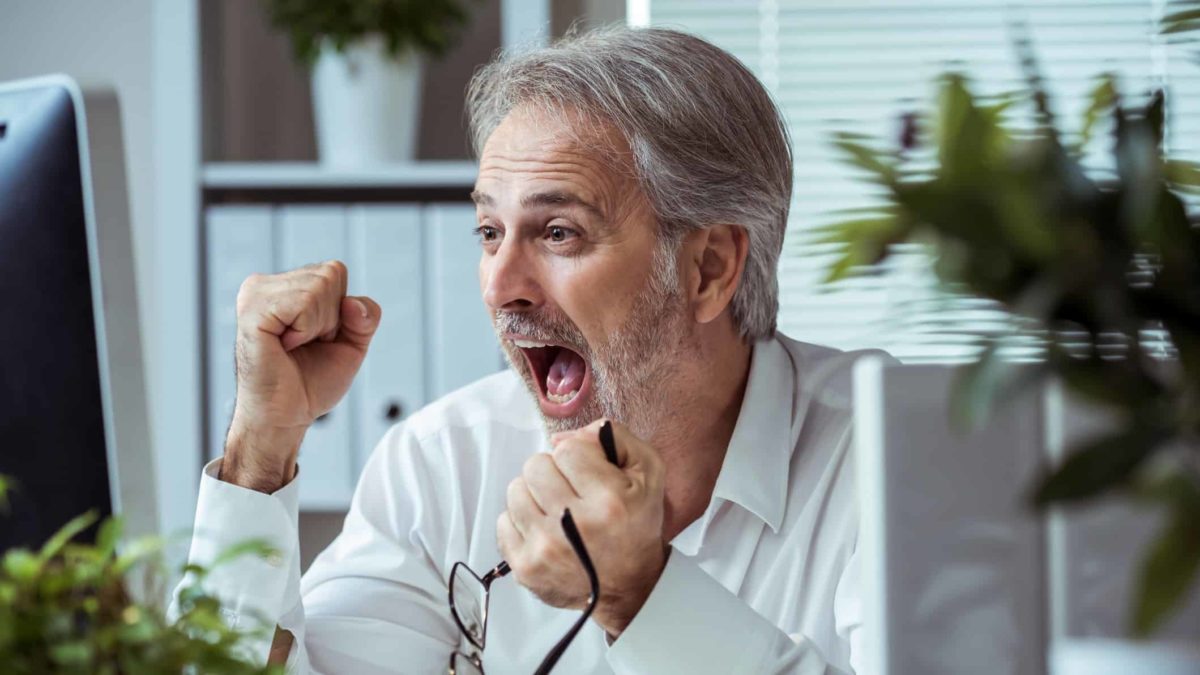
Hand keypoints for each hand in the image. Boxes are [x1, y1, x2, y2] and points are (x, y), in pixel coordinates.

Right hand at [222, 261, 380, 492]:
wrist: (286, 416)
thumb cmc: (312, 381)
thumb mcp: (353, 342)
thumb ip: (365, 315)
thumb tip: (351, 303)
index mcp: (283, 285)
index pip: (336, 271)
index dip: (340, 311)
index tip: (317, 338)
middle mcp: (264, 283)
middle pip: (331, 274)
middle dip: (331, 317)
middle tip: (305, 345)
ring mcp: (254, 294)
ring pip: (320, 286)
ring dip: (318, 326)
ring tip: (293, 347)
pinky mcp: (252, 311)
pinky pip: (304, 303)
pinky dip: (306, 330)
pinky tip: (285, 346)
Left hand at [497, 419, 667, 636]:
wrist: (628, 588)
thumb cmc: (636, 525)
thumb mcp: (648, 472)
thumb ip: (614, 437)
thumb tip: (559, 437)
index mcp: (608, 499)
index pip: (567, 449)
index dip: (579, 456)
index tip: (589, 474)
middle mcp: (574, 524)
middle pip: (535, 465)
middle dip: (553, 473)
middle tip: (571, 491)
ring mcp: (546, 548)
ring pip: (516, 490)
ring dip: (534, 495)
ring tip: (556, 510)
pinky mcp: (526, 567)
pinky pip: (503, 521)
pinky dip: (521, 522)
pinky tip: (544, 530)